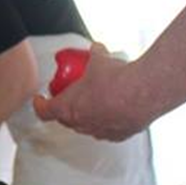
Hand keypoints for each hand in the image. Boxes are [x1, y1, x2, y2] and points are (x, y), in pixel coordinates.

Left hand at [32, 43, 149, 141]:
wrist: (145, 92)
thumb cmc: (117, 79)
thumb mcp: (100, 60)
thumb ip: (95, 55)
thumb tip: (97, 49)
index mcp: (68, 108)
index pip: (44, 111)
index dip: (40, 105)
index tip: (40, 99)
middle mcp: (82, 124)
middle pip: (66, 120)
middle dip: (65, 109)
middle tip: (69, 97)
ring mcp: (100, 131)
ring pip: (87, 126)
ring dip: (86, 116)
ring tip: (94, 103)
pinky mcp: (119, 135)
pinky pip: (108, 130)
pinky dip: (107, 121)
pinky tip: (114, 110)